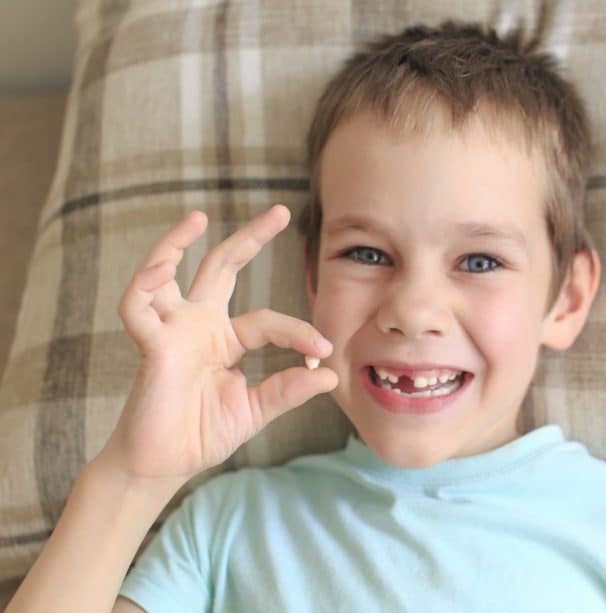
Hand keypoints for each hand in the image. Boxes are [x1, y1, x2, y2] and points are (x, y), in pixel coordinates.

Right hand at [96, 204, 336, 487]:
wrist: (161, 467)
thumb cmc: (200, 435)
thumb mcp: (254, 411)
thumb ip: (287, 391)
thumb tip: (331, 374)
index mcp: (225, 340)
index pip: (268, 321)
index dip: (297, 332)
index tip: (323, 349)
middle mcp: (198, 326)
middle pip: (222, 268)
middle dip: (249, 238)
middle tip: (282, 211)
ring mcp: (172, 332)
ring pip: (167, 273)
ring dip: (175, 242)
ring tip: (198, 217)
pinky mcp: (149, 347)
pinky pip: (138, 307)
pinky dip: (146, 282)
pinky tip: (164, 263)